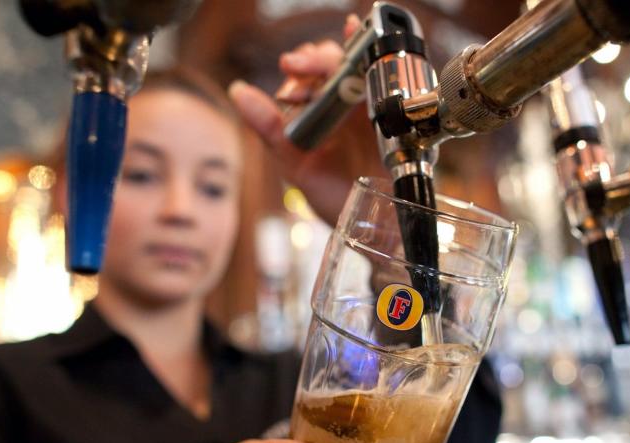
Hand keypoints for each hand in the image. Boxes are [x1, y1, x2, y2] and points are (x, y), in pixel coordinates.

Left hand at [228, 15, 383, 226]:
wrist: (379, 225)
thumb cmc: (337, 198)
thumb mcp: (296, 165)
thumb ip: (268, 128)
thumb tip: (238, 91)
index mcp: (317, 116)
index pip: (305, 78)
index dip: (298, 70)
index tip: (290, 74)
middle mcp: (341, 106)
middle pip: (328, 65)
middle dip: (313, 60)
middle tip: (300, 66)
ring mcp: (367, 105)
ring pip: (351, 63)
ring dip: (337, 53)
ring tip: (325, 60)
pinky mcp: (391, 108)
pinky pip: (380, 72)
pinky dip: (368, 48)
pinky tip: (353, 30)